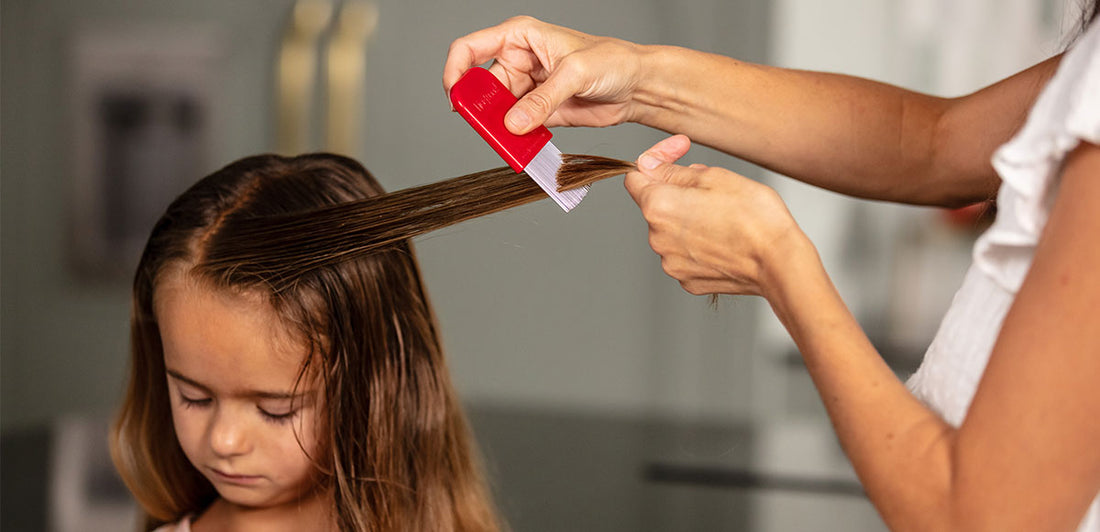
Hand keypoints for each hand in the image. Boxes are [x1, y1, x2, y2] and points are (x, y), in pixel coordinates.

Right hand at [443, 16, 646, 133]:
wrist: (636, 86)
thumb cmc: (611, 61)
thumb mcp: (576, 73)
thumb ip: (543, 98)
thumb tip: (513, 122)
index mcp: (519, 37)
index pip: (470, 48)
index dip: (456, 71)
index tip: (455, 96)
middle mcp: (517, 62)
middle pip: (480, 87)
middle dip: (479, 109)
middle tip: (486, 128)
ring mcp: (526, 90)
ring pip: (496, 112)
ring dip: (497, 129)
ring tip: (509, 142)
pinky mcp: (537, 113)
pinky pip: (515, 129)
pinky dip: (514, 140)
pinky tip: (522, 147)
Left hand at [624, 135, 811, 296]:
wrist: (778, 262)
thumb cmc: (754, 217)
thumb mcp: (714, 176)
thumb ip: (673, 171)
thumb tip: (650, 167)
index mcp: (658, 207)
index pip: (635, 176)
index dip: (657, 158)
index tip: (679, 152)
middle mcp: (657, 238)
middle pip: (656, 205)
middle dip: (677, 191)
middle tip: (713, 187)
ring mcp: (672, 263)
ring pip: (671, 230)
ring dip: (689, 218)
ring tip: (724, 215)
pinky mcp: (688, 280)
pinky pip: (685, 254)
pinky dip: (699, 243)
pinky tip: (724, 238)